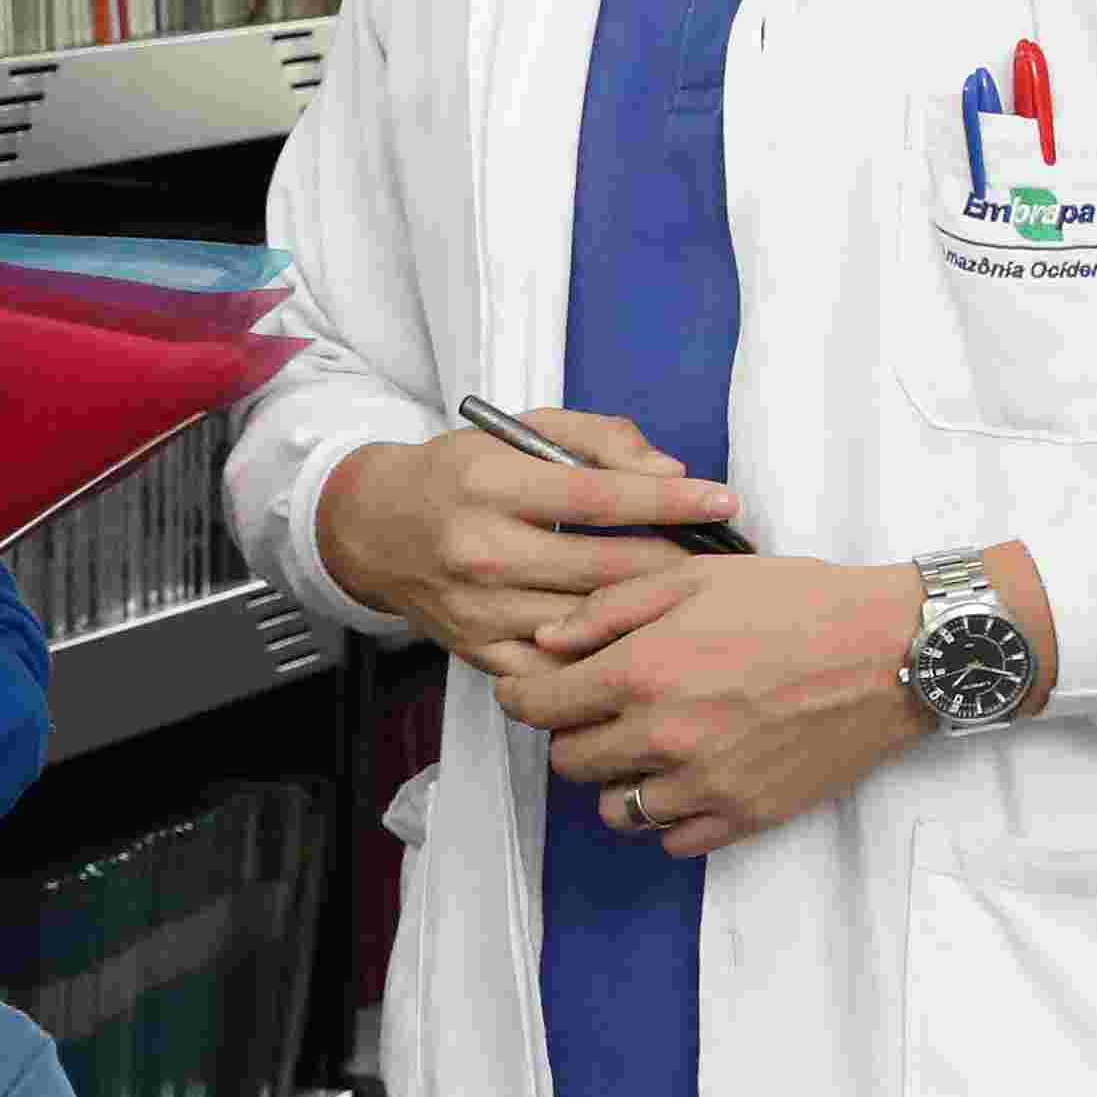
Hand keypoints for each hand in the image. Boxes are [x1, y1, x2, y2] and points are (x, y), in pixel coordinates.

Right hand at [315, 411, 740, 651]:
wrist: (374, 529)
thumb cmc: (458, 475)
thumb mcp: (518, 432)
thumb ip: (600, 440)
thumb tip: (669, 475)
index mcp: (489, 484)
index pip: (599, 497)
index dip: (671, 502)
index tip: (722, 502)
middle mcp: (480, 549)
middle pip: (607, 567)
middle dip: (676, 562)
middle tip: (718, 557)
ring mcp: (477, 608)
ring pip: (590, 621)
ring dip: (648, 611)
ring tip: (689, 598)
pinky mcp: (476, 650)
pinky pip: (559, 665)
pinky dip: (601, 652)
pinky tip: (632, 637)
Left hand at [494, 555, 934, 859]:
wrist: (895, 649)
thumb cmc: (799, 602)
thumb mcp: (694, 578)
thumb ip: (607, 610)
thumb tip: (544, 642)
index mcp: (643, 672)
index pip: (537, 707)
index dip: (525, 695)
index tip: (536, 689)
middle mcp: (665, 736)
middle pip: (569, 761)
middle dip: (574, 734)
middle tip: (605, 710)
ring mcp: (706, 783)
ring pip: (615, 810)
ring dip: (618, 780)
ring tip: (648, 747)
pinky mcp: (747, 815)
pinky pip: (674, 840)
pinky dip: (670, 815)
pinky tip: (689, 778)